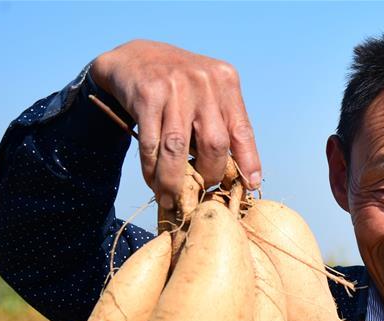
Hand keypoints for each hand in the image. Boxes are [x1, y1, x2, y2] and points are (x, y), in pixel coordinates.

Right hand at [90, 40, 260, 210]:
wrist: (134, 58)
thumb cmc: (179, 87)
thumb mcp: (208, 93)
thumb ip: (223, 124)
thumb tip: (241, 174)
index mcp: (225, 81)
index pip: (242, 130)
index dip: (248, 162)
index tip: (249, 186)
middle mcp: (203, 82)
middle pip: (214, 144)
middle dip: (209, 174)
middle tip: (202, 189)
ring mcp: (174, 87)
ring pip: (178, 148)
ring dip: (174, 180)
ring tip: (172, 199)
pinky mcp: (146, 95)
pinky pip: (151, 144)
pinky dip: (152, 169)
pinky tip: (153, 181)